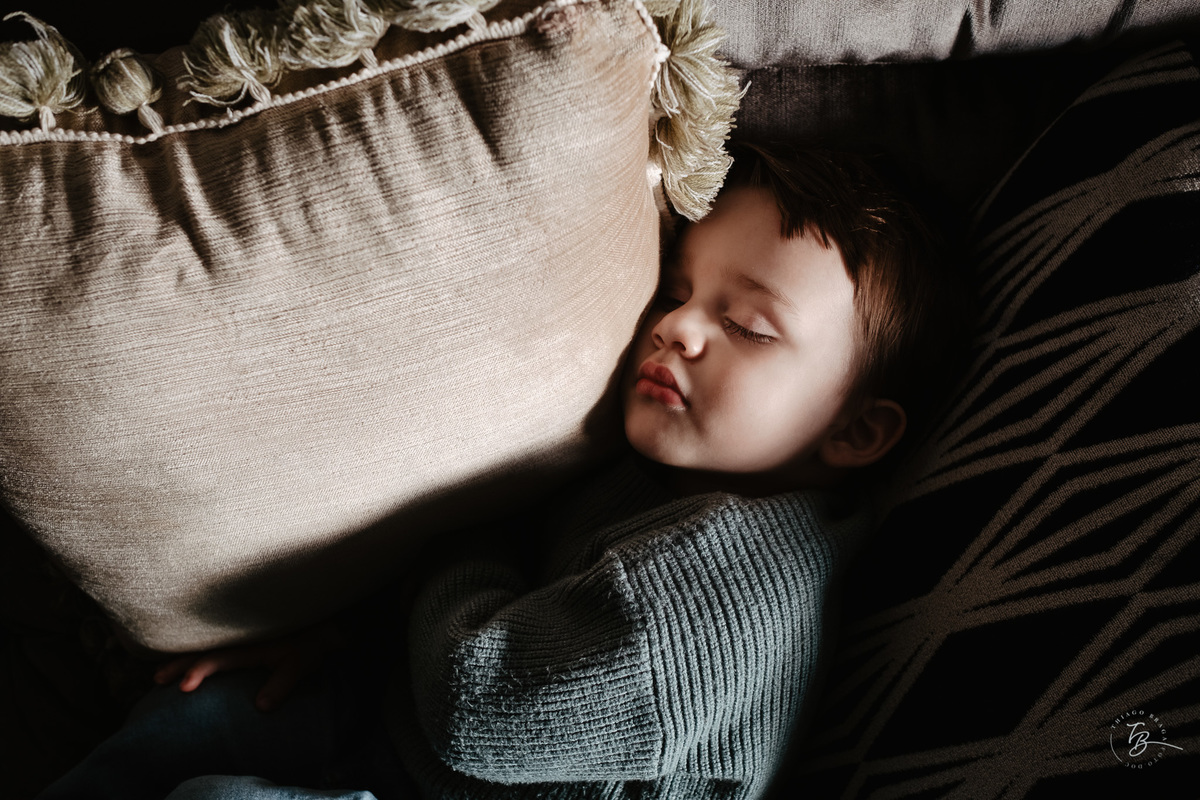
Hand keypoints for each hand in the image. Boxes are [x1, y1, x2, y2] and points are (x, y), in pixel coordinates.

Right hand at [153, 622, 344, 711]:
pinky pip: (210, 643)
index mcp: (249, 643)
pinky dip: (192, 652)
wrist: (319, 623)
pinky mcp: (238, 638)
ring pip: (201, 645)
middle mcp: (238, 637)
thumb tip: (260, 707)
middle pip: (201, 648)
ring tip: (158, 674)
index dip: (199, 671)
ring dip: (180, 657)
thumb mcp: (300, 664)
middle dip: (178, 663)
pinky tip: (178, 662)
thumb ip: (281, 684)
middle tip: (157, 680)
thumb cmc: (307, 645)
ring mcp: (236, 635)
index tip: (183, 688)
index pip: (218, 657)